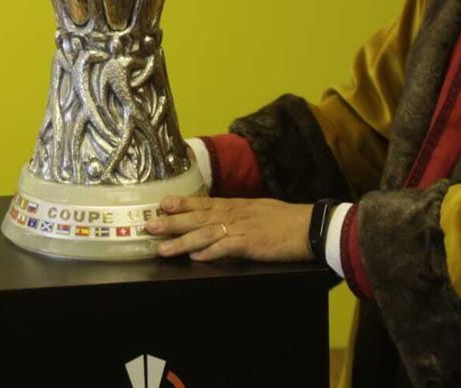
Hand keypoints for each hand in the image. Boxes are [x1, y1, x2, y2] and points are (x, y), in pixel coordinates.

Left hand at [144, 195, 314, 262]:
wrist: (310, 227)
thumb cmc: (285, 221)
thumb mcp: (258, 211)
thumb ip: (238, 214)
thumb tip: (219, 219)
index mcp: (236, 206)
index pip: (203, 203)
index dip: (181, 203)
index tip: (161, 203)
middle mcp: (235, 214)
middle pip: (197, 218)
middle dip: (171, 222)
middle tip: (149, 226)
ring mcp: (242, 228)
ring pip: (205, 233)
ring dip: (182, 241)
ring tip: (163, 249)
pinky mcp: (252, 243)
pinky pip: (227, 247)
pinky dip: (210, 253)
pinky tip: (196, 257)